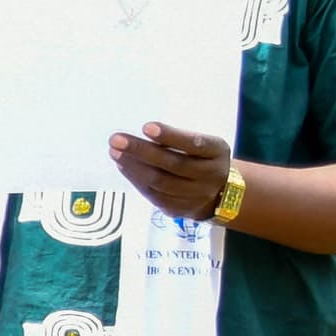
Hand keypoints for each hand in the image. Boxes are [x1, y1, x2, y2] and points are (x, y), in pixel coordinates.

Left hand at [110, 122, 234, 222]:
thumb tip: (142, 132)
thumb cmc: (203, 159)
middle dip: (142, 151)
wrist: (221, 193)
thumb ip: (181, 139)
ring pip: (161, 182)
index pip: (195, 144)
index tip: (146, 127)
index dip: (170, 136)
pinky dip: (136, 180)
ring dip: (134, 167)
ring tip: (114, 152)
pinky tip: (123, 167)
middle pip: (174, 164)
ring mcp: (196, 195)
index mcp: (217, 153)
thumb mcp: (204, 145)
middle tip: (116, 139)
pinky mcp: (180, 209)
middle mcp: (210, 175)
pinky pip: (155, 195)